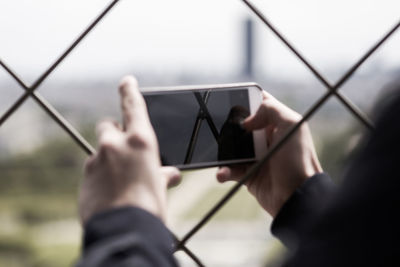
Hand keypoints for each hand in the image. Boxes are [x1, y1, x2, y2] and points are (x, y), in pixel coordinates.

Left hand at [79, 76, 180, 224]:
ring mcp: (96, 160)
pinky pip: (93, 171)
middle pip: (107, 125)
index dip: (129, 90)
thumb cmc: (150, 207)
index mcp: (139, 141)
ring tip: (120, 181)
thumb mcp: (160, 187)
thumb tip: (170, 174)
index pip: (133, 106)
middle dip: (113, 130)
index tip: (126, 80)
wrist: (125, 231)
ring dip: (108, 158)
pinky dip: (101, 176)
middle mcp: (114, 145)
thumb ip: (162, 175)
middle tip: (122, 145)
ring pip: (100, 151)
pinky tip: (110, 193)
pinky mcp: (85, 178)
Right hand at [217, 91, 321, 216]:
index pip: (259, 104)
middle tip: (218, 128)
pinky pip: (230, 169)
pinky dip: (223, 171)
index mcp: (277, 123)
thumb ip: (271, 110)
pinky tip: (222, 173)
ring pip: (232, 147)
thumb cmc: (298, 161)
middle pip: (240, 125)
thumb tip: (246, 120)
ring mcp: (256, 156)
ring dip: (223, 151)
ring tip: (217, 154)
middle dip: (228, 127)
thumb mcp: (292, 126)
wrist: (296, 198)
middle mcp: (266, 138)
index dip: (246, 99)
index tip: (230, 99)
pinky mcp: (248, 173)